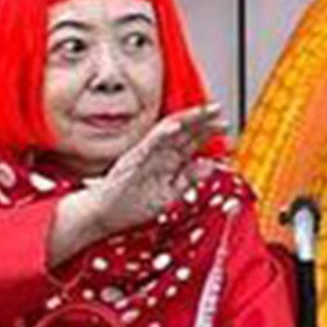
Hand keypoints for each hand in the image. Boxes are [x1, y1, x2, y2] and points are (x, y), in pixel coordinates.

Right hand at [58, 105, 222, 256]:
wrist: (103, 215)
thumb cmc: (130, 205)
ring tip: (203, 112)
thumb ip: (188, 179)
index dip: (207, 132)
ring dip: (186, 121)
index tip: (224, 125)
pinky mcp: (132, 159)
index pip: (189, 141)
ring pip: (168, 131)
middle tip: (219, 111)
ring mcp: (144, 154)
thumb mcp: (170, 194)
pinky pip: (148, 143)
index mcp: (165, 161)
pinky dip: (162, 134)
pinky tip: (175, 127)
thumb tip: (210, 165)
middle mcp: (157, 154)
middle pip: (182, 131)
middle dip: (202, 121)